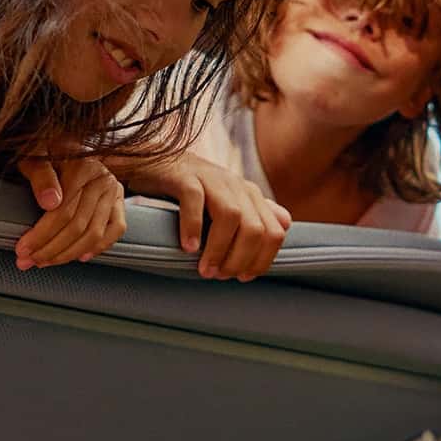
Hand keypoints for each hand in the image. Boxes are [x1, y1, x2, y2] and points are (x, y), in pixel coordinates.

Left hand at [14, 154, 127, 268]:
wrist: (66, 146)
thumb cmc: (46, 153)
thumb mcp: (35, 159)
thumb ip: (41, 177)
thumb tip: (50, 202)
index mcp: (83, 167)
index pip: (63, 212)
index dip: (41, 235)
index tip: (23, 249)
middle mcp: (103, 179)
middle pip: (78, 226)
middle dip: (50, 249)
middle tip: (29, 261)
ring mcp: (114, 191)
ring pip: (94, 234)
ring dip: (68, 254)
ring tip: (46, 261)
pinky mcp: (119, 202)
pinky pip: (115, 231)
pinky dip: (99, 248)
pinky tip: (79, 257)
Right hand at [123, 153, 290, 280]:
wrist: (154, 163)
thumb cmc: (191, 190)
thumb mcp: (228, 201)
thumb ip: (256, 212)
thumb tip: (286, 224)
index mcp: (250, 194)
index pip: (274, 232)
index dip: (262, 260)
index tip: (242, 277)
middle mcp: (235, 184)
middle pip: (255, 228)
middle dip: (240, 259)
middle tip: (219, 275)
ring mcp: (210, 178)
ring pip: (230, 216)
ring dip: (219, 249)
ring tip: (205, 269)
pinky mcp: (184, 176)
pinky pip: (195, 200)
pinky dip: (193, 227)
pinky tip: (188, 248)